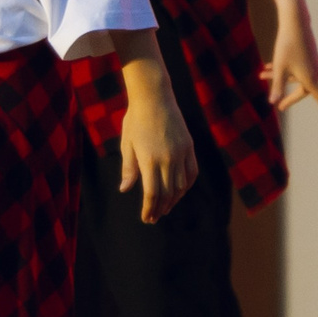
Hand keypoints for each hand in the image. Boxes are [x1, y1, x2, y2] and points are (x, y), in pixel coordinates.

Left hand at [117, 72, 199, 224]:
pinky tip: (179, 191)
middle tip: (154, 217)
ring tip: (165, 207)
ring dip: (173, 199)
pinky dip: (186, 185)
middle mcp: (168, 159)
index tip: (146, 218)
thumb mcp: (127, 144)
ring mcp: (181, 153)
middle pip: (167, 193)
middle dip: (160, 208)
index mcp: (149, 160)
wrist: (155, 98)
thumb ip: (128, 169)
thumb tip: (125, 190)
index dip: (150, 208)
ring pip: (181, 185)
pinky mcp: (189, 147)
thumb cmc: (135, 121)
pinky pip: (192, 172)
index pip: (152, 193)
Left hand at [261, 22, 317, 118]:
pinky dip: (284, 70)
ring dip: (280, 78)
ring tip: (261, 74)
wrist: (294, 23)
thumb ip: (277, 86)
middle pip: (302, 91)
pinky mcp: (308, 58)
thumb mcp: (279, 67)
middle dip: (288, 96)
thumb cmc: (286, 45)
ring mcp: (313, 66)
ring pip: (296, 78)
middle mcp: (315, 73)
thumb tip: (273, 103)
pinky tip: (267, 67)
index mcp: (311, 78)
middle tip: (280, 108)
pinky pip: (296, 70)